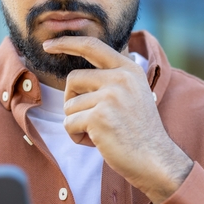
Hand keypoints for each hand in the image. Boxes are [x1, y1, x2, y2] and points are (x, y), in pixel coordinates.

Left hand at [43, 36, 193, 203]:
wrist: (155, 160)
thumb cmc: (140, 132)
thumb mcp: (134, 94)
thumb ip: (113, 79)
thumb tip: (80, 73)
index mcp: (128, 70)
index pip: (92, 46)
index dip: (67, 43)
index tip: (48, 45)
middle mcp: (120, 78)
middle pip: (73, 79)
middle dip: (72, 101)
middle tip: (89, 119)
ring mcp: (110, 96)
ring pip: (69, 106)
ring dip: (77, 123)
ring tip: (100, 133)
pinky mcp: (99, 117)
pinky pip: (69, 124)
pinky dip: (76, 136)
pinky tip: (97, 143)